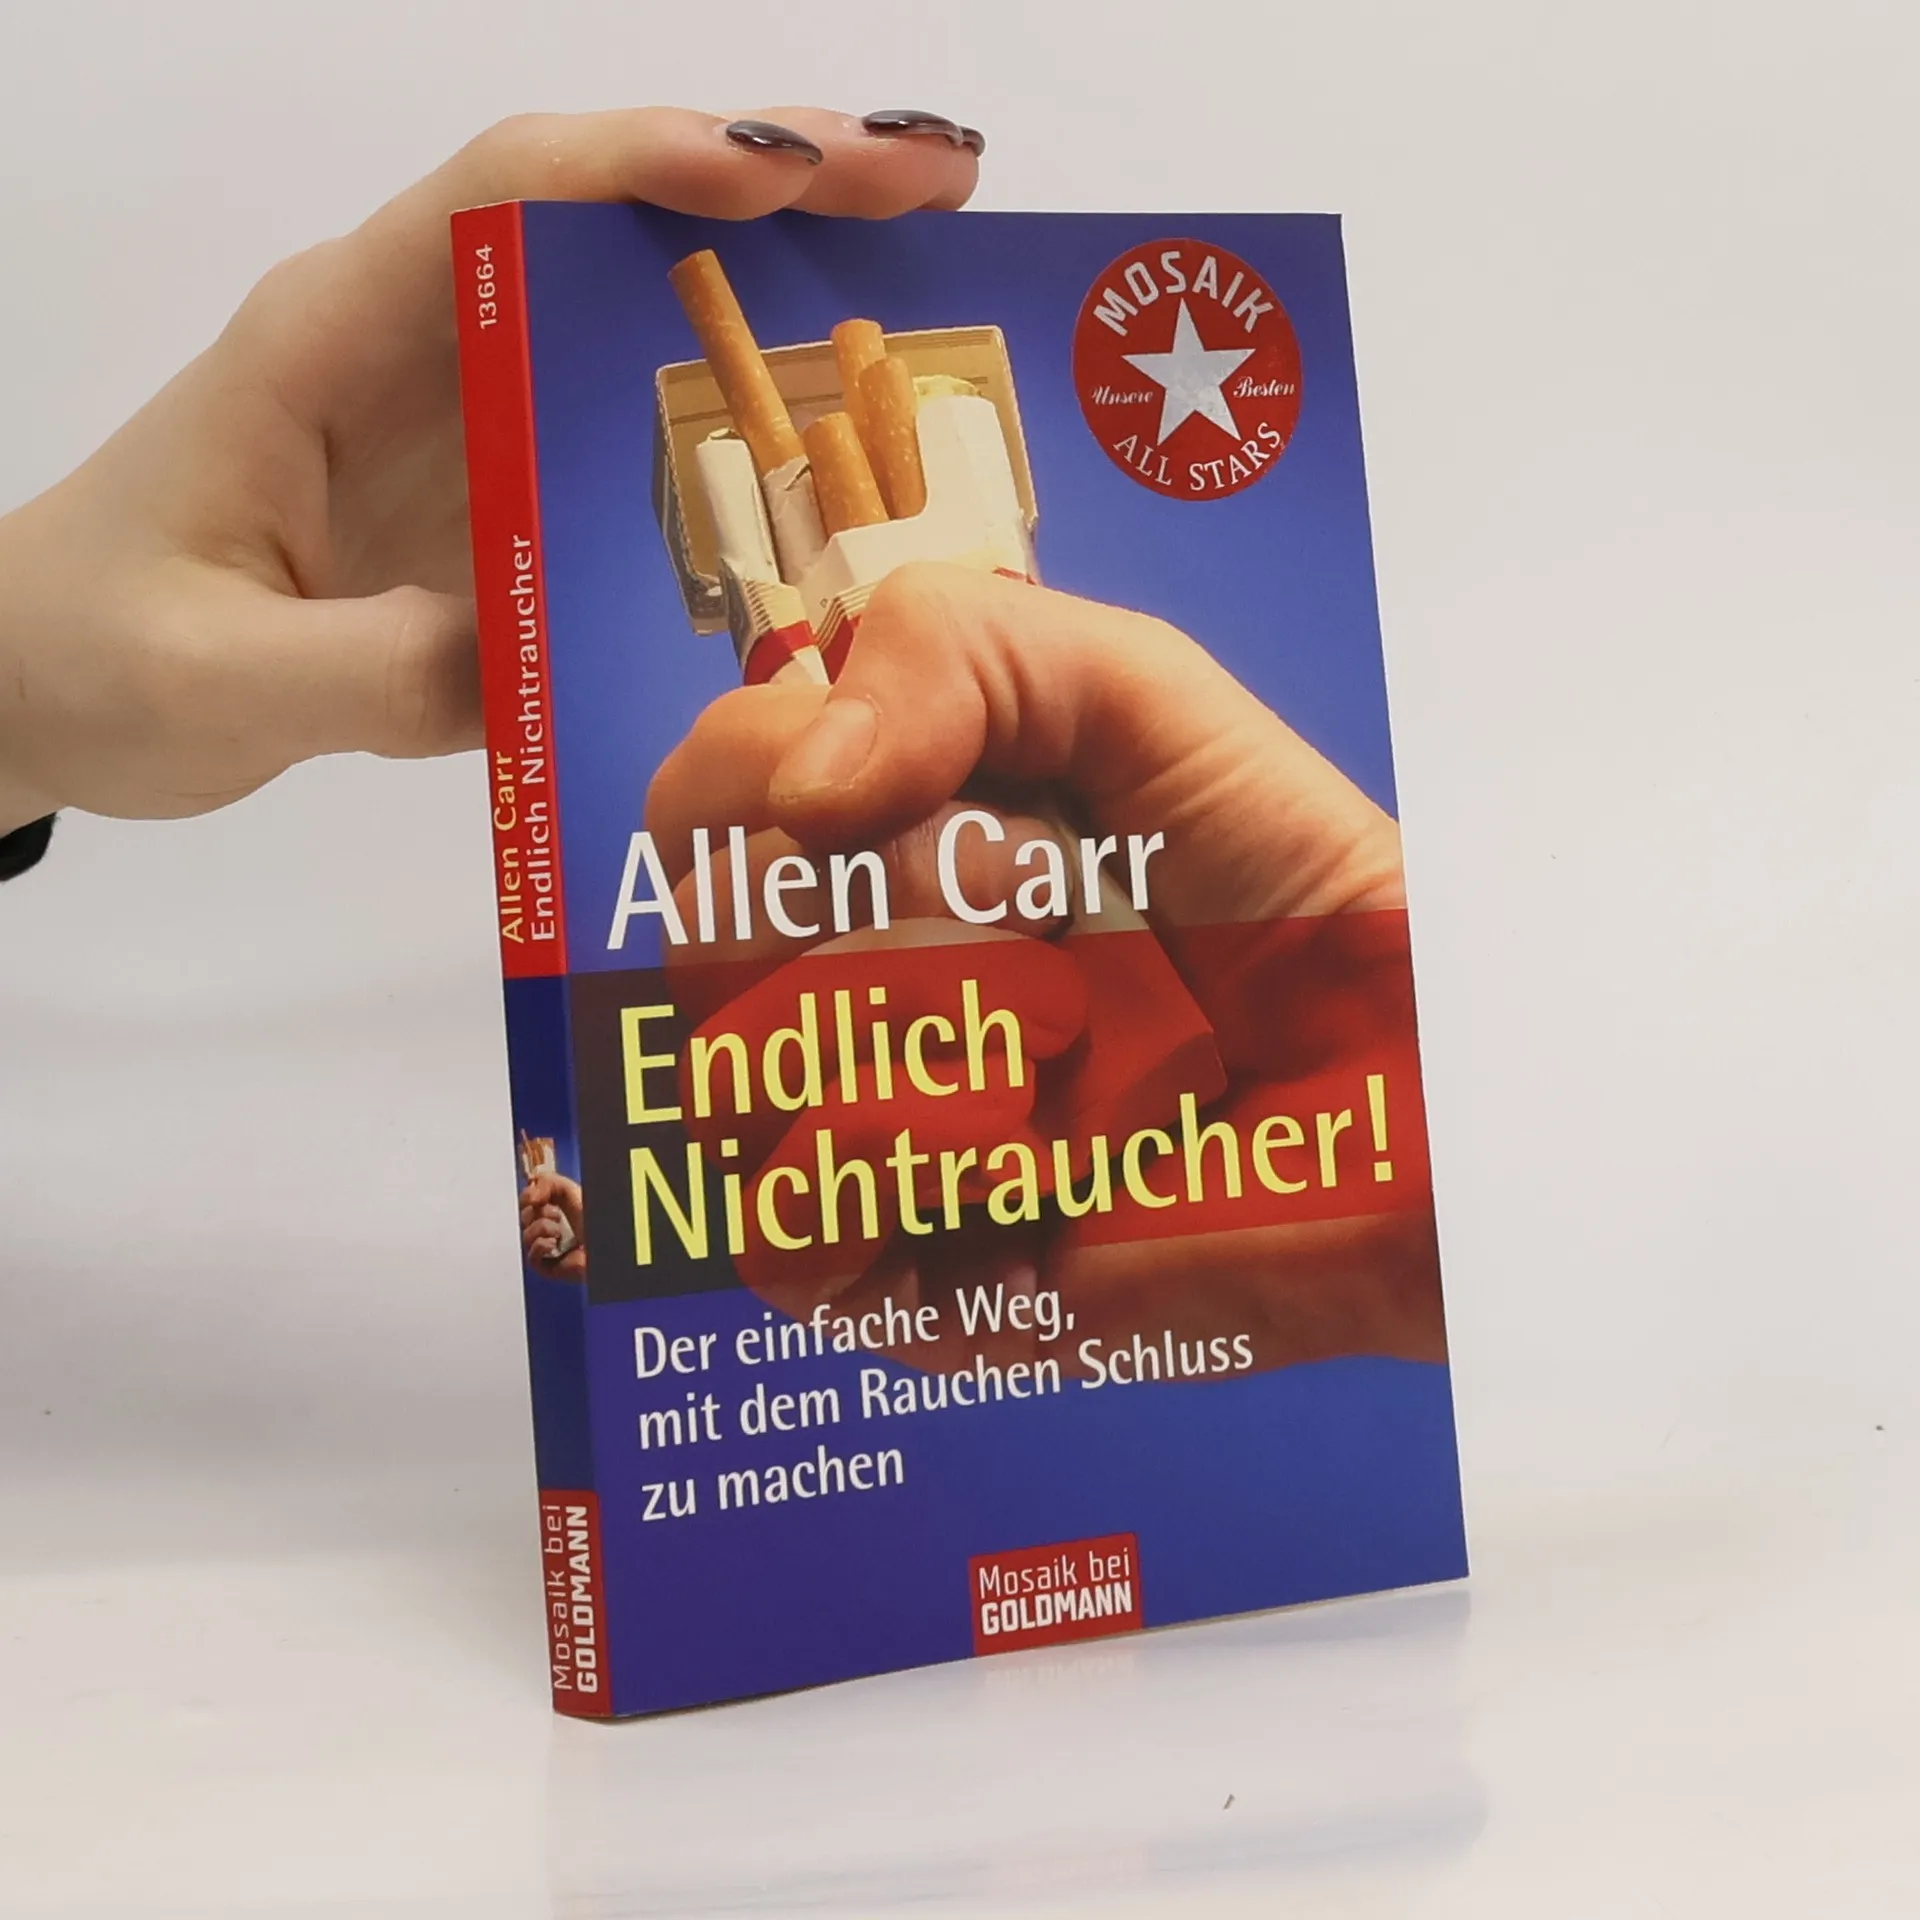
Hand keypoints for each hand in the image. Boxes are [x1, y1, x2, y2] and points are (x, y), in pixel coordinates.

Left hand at [0, 108, 978, 832]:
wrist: (42, 687)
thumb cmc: (89, 654)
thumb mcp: (217, 677)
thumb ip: (374, 668)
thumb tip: (558, 660)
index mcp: (335, 335)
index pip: (505, 192)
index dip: (653, 164)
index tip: (793, 177)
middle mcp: (420, 348)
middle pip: (612, 220)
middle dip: (780, 187)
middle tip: (943, 189)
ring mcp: (467, 423)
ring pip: (641, 319)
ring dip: (786, 294)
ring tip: (941, 292)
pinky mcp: (492, 501)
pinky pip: (633, 444)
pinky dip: (743, 431)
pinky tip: (842, 467)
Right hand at [520, 1171, 585, 1281]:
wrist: (602, 1244)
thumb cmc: (594, 1221)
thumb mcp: (570, 1191)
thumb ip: (548, 1182)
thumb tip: (529, 1191)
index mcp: (554, 1208)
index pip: (528, 1199)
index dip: (528, 1196)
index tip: (536, 1195)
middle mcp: (549, 1227)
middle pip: (524, 1215)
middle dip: (539, 1212)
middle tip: (557, 1215)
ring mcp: (545, 1246)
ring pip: (526, 1234)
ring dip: (543, 1228)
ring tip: (559, 1232)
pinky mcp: (545, 1265)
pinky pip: (531, 1254)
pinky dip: (541, 1245)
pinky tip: (554, 1244)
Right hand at [647, 565, 1444, 1373]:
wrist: (1402, 1072)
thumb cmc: (1280, 884)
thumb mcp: (1130, 694)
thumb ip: (948, 652)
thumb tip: (795, 793)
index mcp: (863, 858)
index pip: (693, 808)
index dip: (768, 773)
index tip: (950, 791)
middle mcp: (835, 997)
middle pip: (700, 937)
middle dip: (893, 893)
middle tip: (1049, 903)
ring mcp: (858, 1147)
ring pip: (727, 1076)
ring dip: (915, 1017)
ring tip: (1065, 1027)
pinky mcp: (906, 1285)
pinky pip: (786, 1228)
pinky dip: (902, 1154)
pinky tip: (1021, 1144)